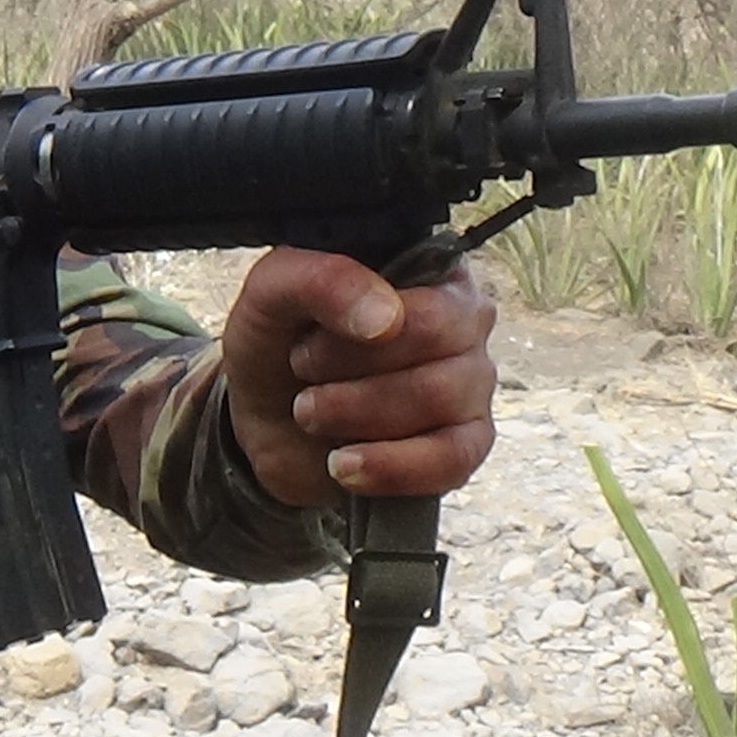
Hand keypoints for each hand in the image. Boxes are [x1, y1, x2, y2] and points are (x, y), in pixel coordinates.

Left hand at [222, 247, 496, 508]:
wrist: (264, 419)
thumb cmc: (281, 340)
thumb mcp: (274, 292)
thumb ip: (321, 281)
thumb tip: (386, 320)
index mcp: (430, 269)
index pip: (424, 297)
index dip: (358, 328)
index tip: (304, 343)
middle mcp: (465, 321)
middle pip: (437, 343)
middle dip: (350, 368)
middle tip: (302, 374)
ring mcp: (472, 384)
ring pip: (440, 398)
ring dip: (357, 413)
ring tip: (311, 413)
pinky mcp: (465, 445)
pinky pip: (453, 460)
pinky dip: (390, 467)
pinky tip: (342, 465)